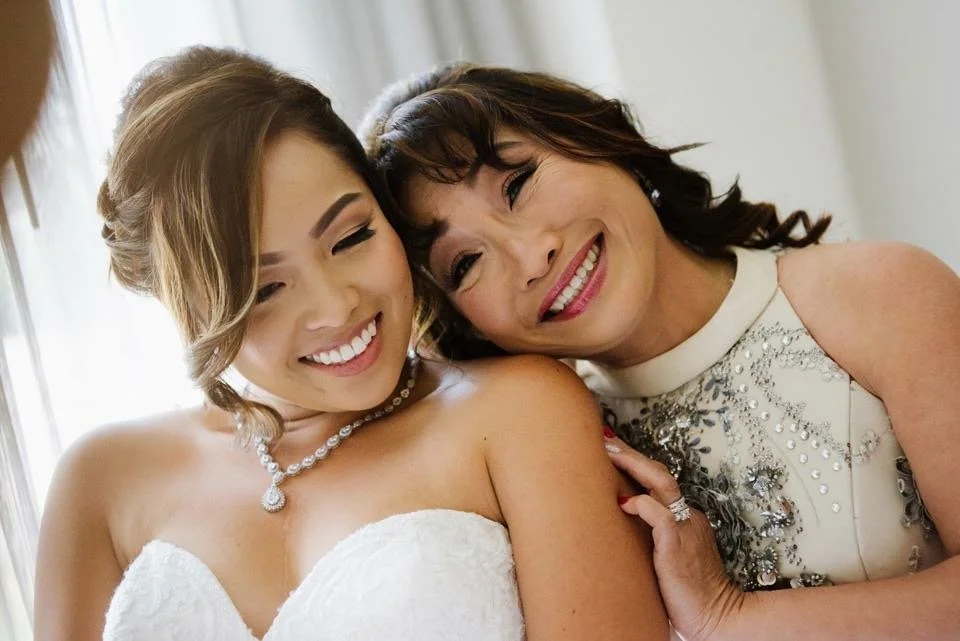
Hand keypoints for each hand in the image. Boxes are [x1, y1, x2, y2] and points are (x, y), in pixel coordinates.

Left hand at [604, 430, 748, 640]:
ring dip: (633, 464)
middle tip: (606, 439)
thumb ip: (653, 539)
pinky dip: (640, 505)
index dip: (638, 464)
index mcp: (686, 519)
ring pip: (661, 484)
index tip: (615, 449)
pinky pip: (659, 515)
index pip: (660, 483)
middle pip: (660, 474)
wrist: (717, 617)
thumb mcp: (669, 558)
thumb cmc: (689, 595)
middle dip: (632, 454)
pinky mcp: (677, 544)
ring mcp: (685, 528)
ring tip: (609, 452)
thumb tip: (624, 522)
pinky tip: (622, 502)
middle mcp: (688, 517)